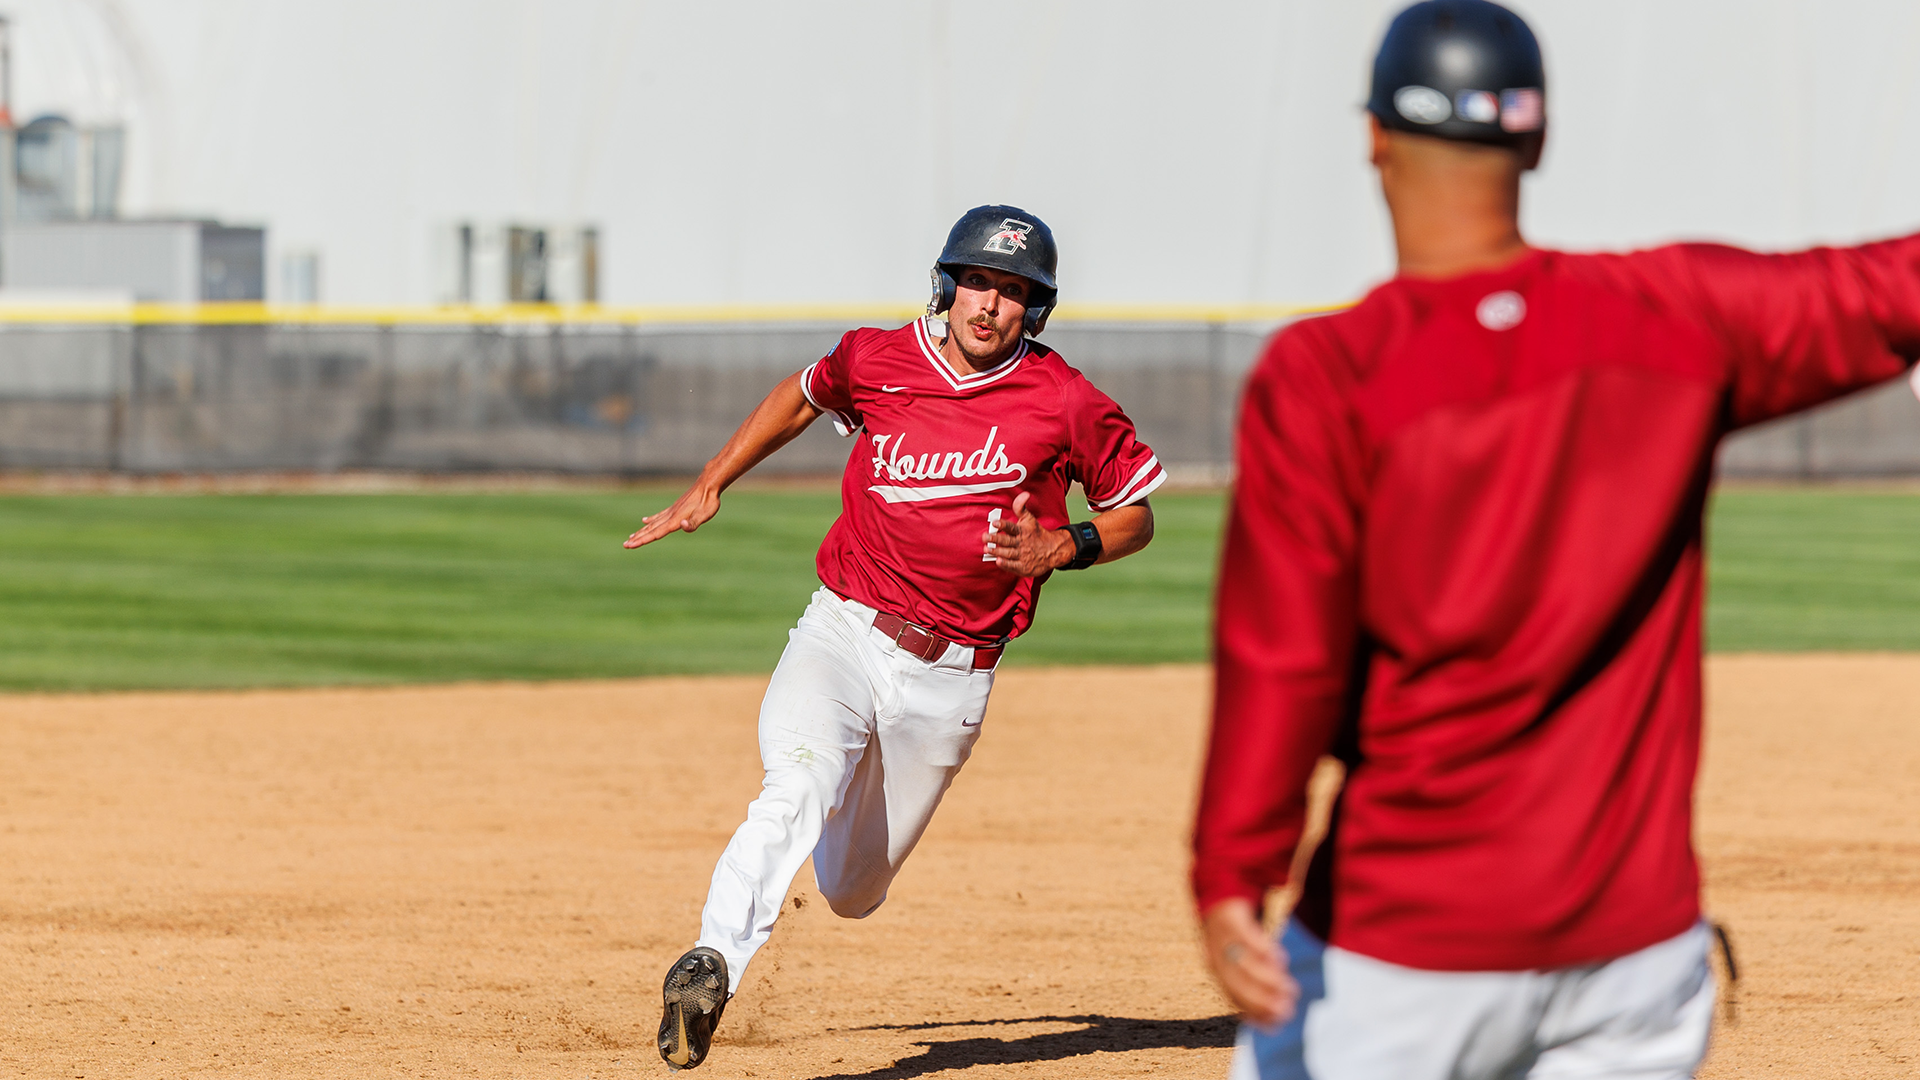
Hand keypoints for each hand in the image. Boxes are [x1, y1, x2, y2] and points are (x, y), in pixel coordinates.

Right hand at [624, 484, 720, 548]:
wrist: (708, 484)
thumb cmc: (708, 502)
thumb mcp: (705, 515)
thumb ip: (693, 523)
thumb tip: (682, 525)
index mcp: (675, 520)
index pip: (656, 533)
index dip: (643, 540)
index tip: (630, 545)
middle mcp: (670, 516)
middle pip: (650, 529)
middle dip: (638, 538)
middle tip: (625, 545)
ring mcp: (671, 511)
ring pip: (653, 523)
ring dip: (641, 531)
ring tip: (631, 537)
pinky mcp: (675, 507)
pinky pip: (659, 516)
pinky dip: (651, 519)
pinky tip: (644, 521)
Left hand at [983, 492, 1071, 575]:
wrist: (1053, 550)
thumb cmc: (1037, 534)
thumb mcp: (1029, 519)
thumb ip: (1021, 507)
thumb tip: (1024, 494)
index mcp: (1022, 531)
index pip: (1011, 527)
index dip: (1003, 525)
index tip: (995, 523)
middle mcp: (1022, 543)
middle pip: (1007, 541)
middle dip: (995, 539)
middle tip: (985, 537)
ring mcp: (1023, 556)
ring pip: (1008, 553)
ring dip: (997, 552)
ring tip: (987, 549)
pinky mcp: (1024, 567)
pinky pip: (1014, 566)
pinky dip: (1006, 564)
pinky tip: (998, 561)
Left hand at [1201, 898, 1297, 1027]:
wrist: (1221, 901)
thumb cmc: (1238, 938)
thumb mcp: (1244, 962)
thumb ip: (1258, 984)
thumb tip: (1278, 1012)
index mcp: (1218, 972)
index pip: (1233, 998)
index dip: (1255, 1012)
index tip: (1276, 1024)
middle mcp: (1216, 957)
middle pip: (1237, 983)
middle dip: (1263, 1000)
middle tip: (1287, 1008)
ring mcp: (1221, 937)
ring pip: (1244, 963)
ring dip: (1268, 979)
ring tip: (1289, 988)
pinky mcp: (1230, 918)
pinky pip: (1246, 936)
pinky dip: (1263, 950)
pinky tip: (1281, 960)